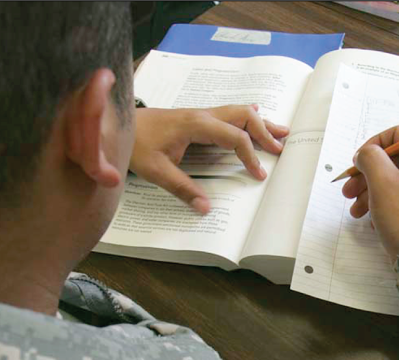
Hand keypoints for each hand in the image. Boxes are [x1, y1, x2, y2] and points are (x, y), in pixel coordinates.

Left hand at [129, 105, 288, 213]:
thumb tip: (205, 209)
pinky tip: (256, 116)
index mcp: (197, 125)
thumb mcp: (156, 171)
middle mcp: (203, 115)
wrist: (117, 124)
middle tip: (281, 147)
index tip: (259, 174)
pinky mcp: (196, 118)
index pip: (235, 137)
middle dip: (265, 131)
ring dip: (259, 123)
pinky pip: (228, 114)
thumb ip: (182, 189)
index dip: (250, 156)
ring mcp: (200, 114)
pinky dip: (246, 119)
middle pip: (243, 116)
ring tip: (281, 132)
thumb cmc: (135, 144)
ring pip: (238, 112)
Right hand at [341, 125, 398, 261]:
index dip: (372, 145)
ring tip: (355, 210)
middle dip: (365, 174)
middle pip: (392, 160)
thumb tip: (365, 153)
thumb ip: (370, 158)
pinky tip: (371, 220)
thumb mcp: (382, 182)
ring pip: (393, 180)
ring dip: (369, 192)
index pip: (397, 134)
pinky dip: (382, 204)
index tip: (357, 163)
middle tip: (347, 191)